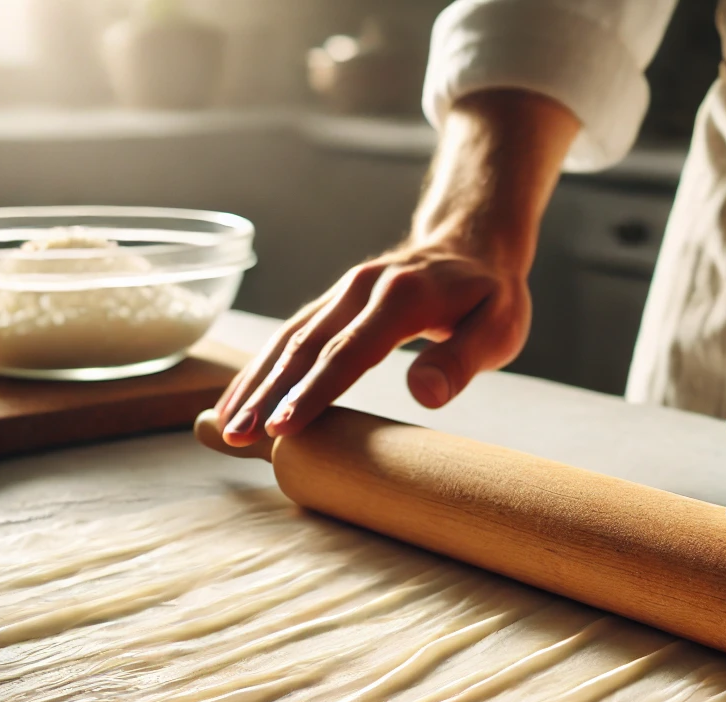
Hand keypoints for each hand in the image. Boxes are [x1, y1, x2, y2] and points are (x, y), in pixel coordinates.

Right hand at [215, 88, 578, 445]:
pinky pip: (290, 334)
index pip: (349, 351)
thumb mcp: (499, 326)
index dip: (314, 391)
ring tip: (226, 425)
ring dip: (255, 382)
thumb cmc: (490, 294)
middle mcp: (361, 289)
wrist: (472, 242)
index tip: (284, 427)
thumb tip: (426, 394)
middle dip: (267, 394)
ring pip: (288, 338)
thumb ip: (463, 358)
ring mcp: (342, 292)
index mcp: (401, 297)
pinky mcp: (333, 303)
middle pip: (304, 345)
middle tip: (236, 435)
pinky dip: (263, 366)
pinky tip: (243, 395)